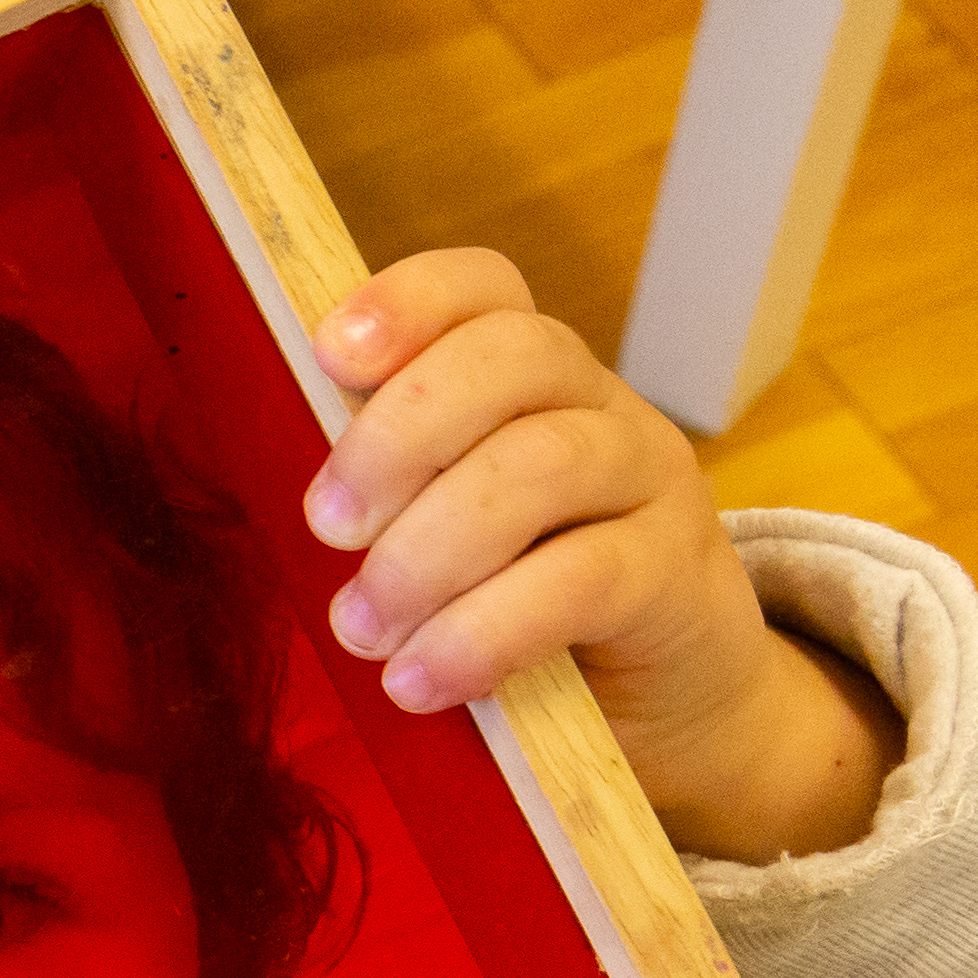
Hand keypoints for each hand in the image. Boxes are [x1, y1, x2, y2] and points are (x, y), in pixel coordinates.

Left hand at [305, 249, 900, 863]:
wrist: (666, 687)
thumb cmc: (522, 597)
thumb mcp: (449, 528)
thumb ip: (390, 495)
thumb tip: (305, 508)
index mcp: (529, 376)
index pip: (483, 290)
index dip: (409, 302)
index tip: (330, 354)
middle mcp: (596, 403)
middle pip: (511, 360)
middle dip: (397, 438)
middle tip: (327, 529)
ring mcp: (646, 479)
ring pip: (543, 466)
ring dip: (429, 552)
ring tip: (364, 628)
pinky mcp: (673, 574)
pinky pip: (582, 581)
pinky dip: (484, 633)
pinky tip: (421, 679)